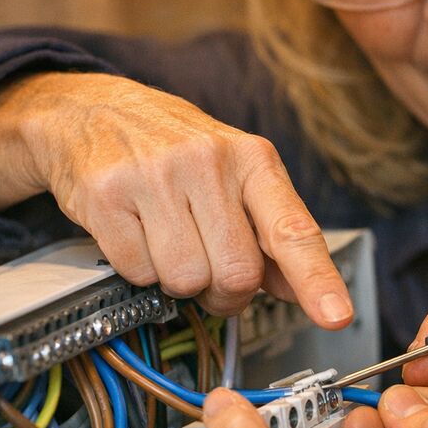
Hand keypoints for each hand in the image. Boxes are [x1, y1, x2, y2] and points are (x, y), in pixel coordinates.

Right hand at [0, 72, 352, 319]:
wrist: (92, 112)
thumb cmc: (176, 152)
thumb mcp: (236, 175)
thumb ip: (271, 231)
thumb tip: (296, 289)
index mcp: (253, 159)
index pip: (293, 230)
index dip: (317, 279)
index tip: (336, 315)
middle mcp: (208, 161)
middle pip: (236, 274)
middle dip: (225, 291)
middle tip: (211, 270)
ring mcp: (155, 176)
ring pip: (186, 281)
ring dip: (179, 282)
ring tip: (169, 242)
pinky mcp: (106, 194)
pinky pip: (137, 272)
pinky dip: (138, 270)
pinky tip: (136, 233)